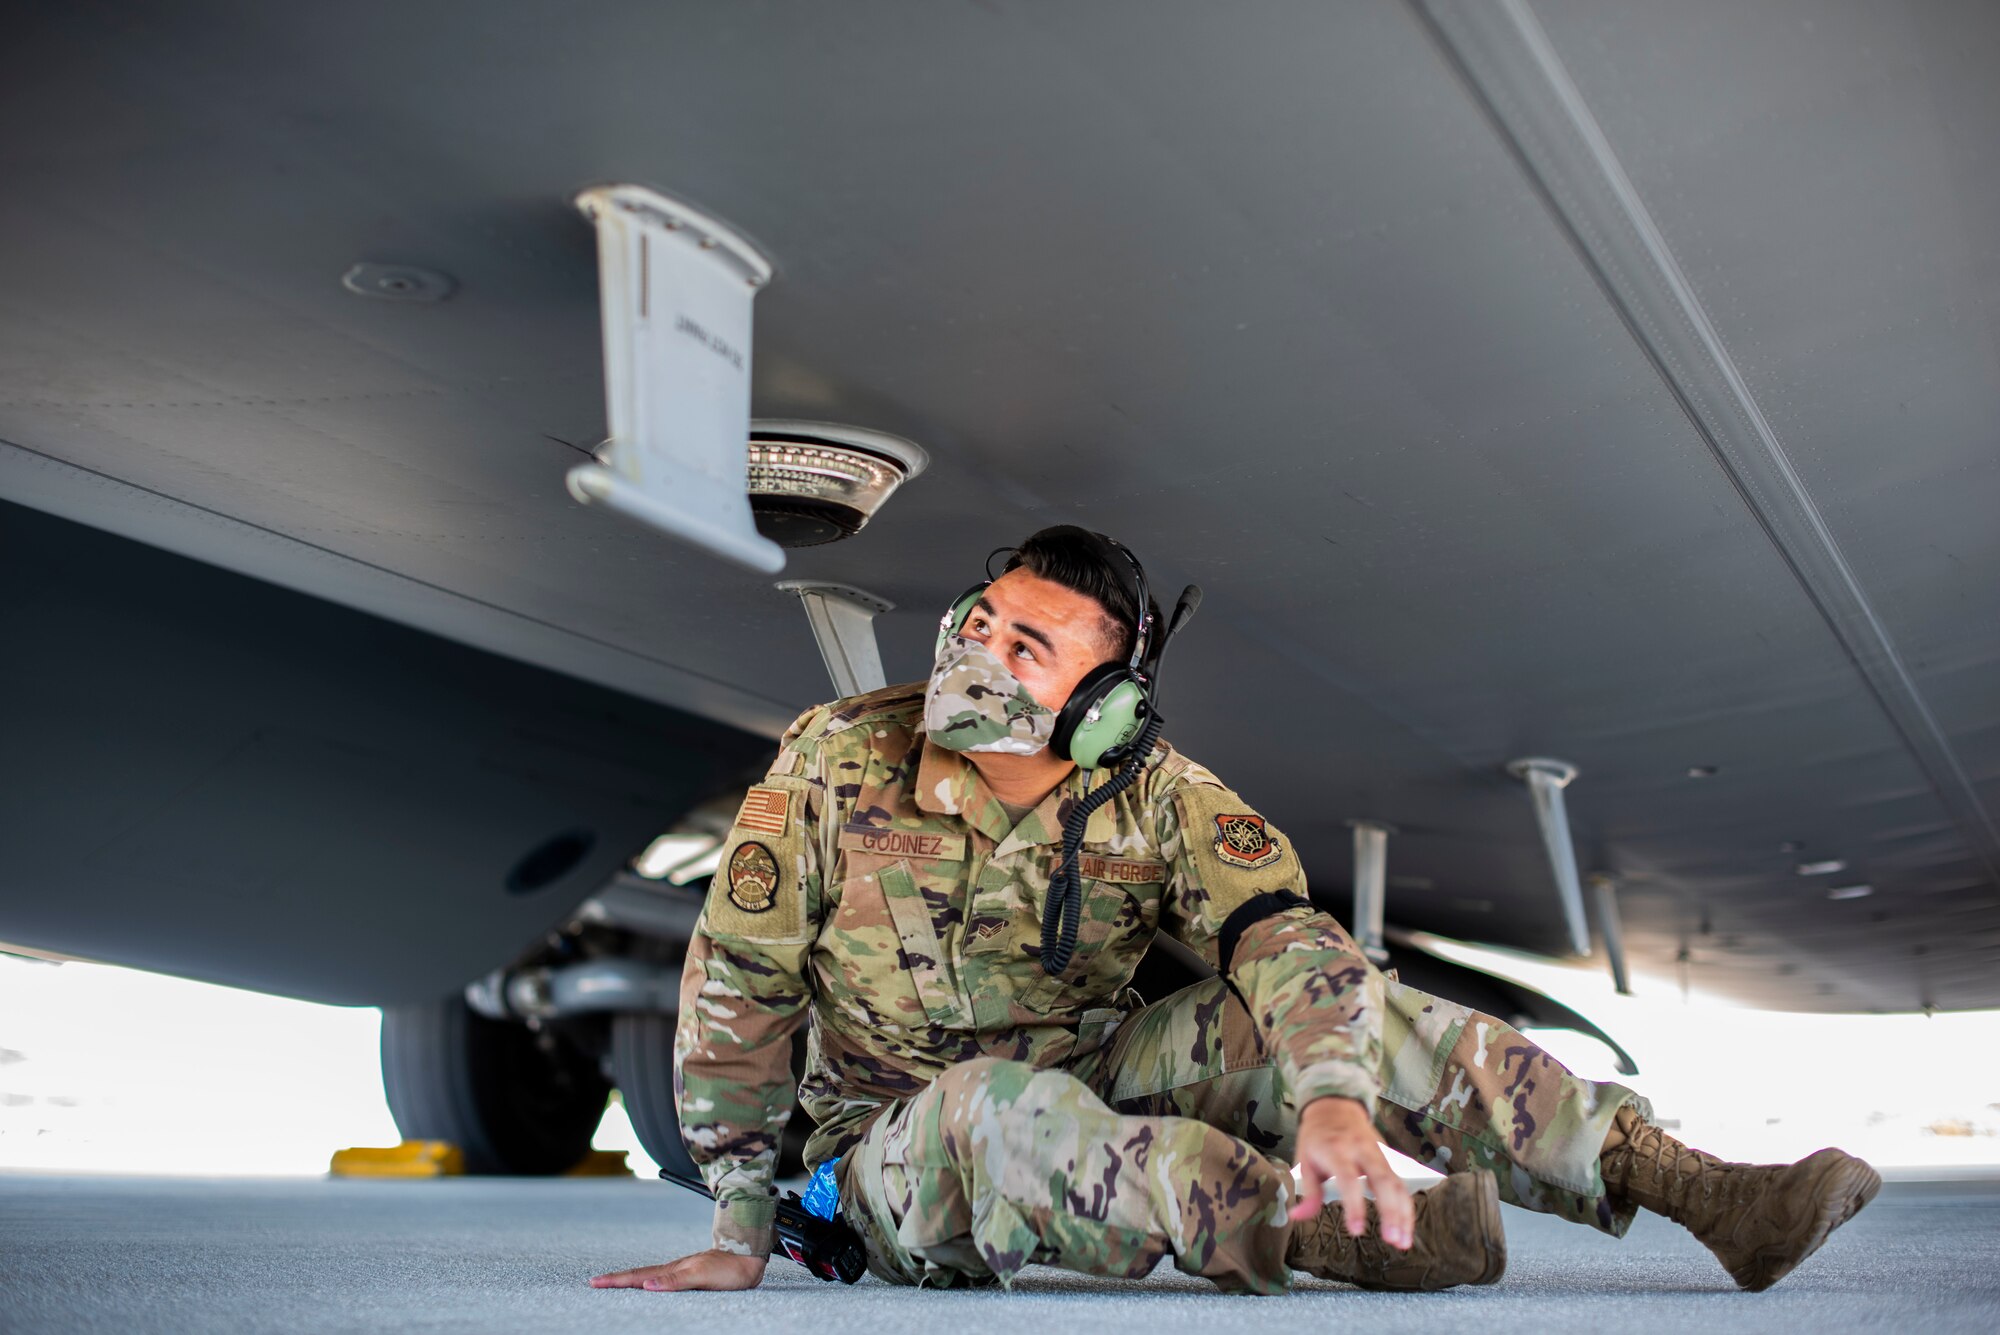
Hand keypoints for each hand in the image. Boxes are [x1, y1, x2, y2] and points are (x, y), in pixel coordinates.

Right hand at [590, 1249, 767, 1291]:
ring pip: (649, 1275)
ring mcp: (681, 1270)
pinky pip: (661, 1278)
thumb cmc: (729, 1269)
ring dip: (629, 1279)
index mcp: (673, 1270)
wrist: (750, 1257)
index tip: (596, 1282)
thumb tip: (647, 1286)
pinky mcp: (689, 1273)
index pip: (639, 1276)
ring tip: (613, 1282)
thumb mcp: (703, 1276)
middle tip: (595, 1282)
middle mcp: (674, 1269)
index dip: (617, 1280)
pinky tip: (647, 1284)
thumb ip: (676, 1280)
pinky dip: (647, 1281)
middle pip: (639, 1274)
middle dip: (616, 1279)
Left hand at [1289, 1096, 1413, 1250]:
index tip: (1357, 1231)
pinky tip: (1406, 1228)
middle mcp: (1362, 1150)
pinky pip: (1401, 1183)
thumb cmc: (1317, 1137)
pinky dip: (1406, 1206)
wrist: (1335, 1106)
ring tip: (1403, 1241)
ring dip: (1403, 1213)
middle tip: (1392, 1240)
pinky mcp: (1388, 1159)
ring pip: (1397, 1183)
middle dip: (1390, 1212)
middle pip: (1382, 1180)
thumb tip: (1296, 1217)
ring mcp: (1378, 1153)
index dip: (1354, 1205)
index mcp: (1336, 1150)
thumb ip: (1308, 1192)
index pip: (1349, 1179)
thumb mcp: (1305, 1160)